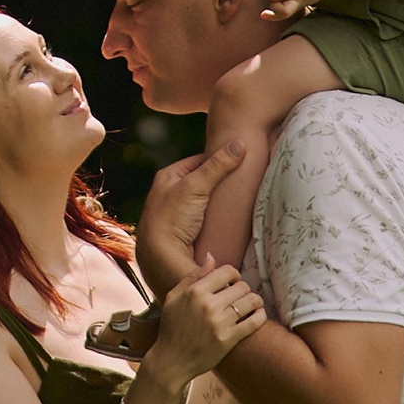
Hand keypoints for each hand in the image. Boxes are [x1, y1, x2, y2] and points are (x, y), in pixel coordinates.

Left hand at [135, 143, 240, 295]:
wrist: (160, 259)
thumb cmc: (172, 219)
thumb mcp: (195, 187)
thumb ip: (218, 165)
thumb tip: (240, 143)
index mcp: (168, 177)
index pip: (199, 161)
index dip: (219, 159)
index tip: (239, 160)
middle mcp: (169, 193)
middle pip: (202, 182)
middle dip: (220, 182)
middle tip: (243, 181)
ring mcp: (176, 213)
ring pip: (203, 202)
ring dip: (219, 203)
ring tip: (239, 201)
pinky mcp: (183, 232)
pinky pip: (204, 219)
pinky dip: (215, 218)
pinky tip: (227, 221)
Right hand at [144, 262, 264, 392]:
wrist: (171, 360)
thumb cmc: (171, 327)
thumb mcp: (174, 297)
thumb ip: (193, 276)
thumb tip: (211, 257)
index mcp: (195, 291)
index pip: (226, 271)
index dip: (234, 274)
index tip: (234, 281)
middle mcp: (208, 305)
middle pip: (241, 286)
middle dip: (244, 288)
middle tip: (242, 294)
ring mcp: (219, 323)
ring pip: (250, 302)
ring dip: (255, 300)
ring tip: (254, 303)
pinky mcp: (228, 340)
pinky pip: (253, 323)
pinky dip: (260, 316)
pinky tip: (259, 315)